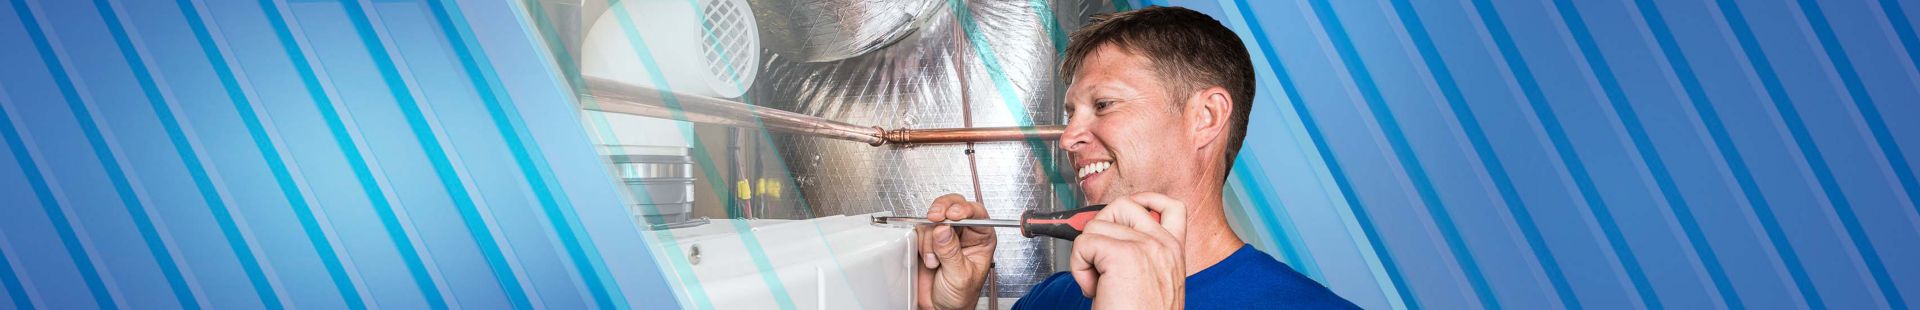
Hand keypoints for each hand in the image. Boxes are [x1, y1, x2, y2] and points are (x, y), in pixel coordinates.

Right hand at [914, 193, 996, 309]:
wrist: (941, 308)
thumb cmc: (960, 296)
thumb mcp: (960, 276)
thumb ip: (952, 252)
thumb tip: (944, 230)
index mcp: (981, 238)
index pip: (976, 213)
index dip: (965, 209)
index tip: (953, 215)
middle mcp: (963, 233)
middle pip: (954, 206)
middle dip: (943, 209)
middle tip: (935, 217)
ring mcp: (944, 234)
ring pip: (934, 218)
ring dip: (930, 238)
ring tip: (935, 260)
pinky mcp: (927, 239)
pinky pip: (920, 230)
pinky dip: (921, 242)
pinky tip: (928, 258)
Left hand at [1070, 192, 1187, 308]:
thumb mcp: (1154, 284)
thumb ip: (1144, 257)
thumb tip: (1112, 236)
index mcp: (1174, 253)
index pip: (1169, 207)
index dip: (1143, 200)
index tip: (1121, 215)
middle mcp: (1164, 246)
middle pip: (1123, 205)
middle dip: (1100, 228)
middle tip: (1100, 262)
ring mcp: (1146, 247)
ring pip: (1096, 225)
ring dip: (1087, 255)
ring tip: (1100, 284)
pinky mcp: (1123, 255)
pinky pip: (1084, 243)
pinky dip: (1079, 267)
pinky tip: (1094, 290)